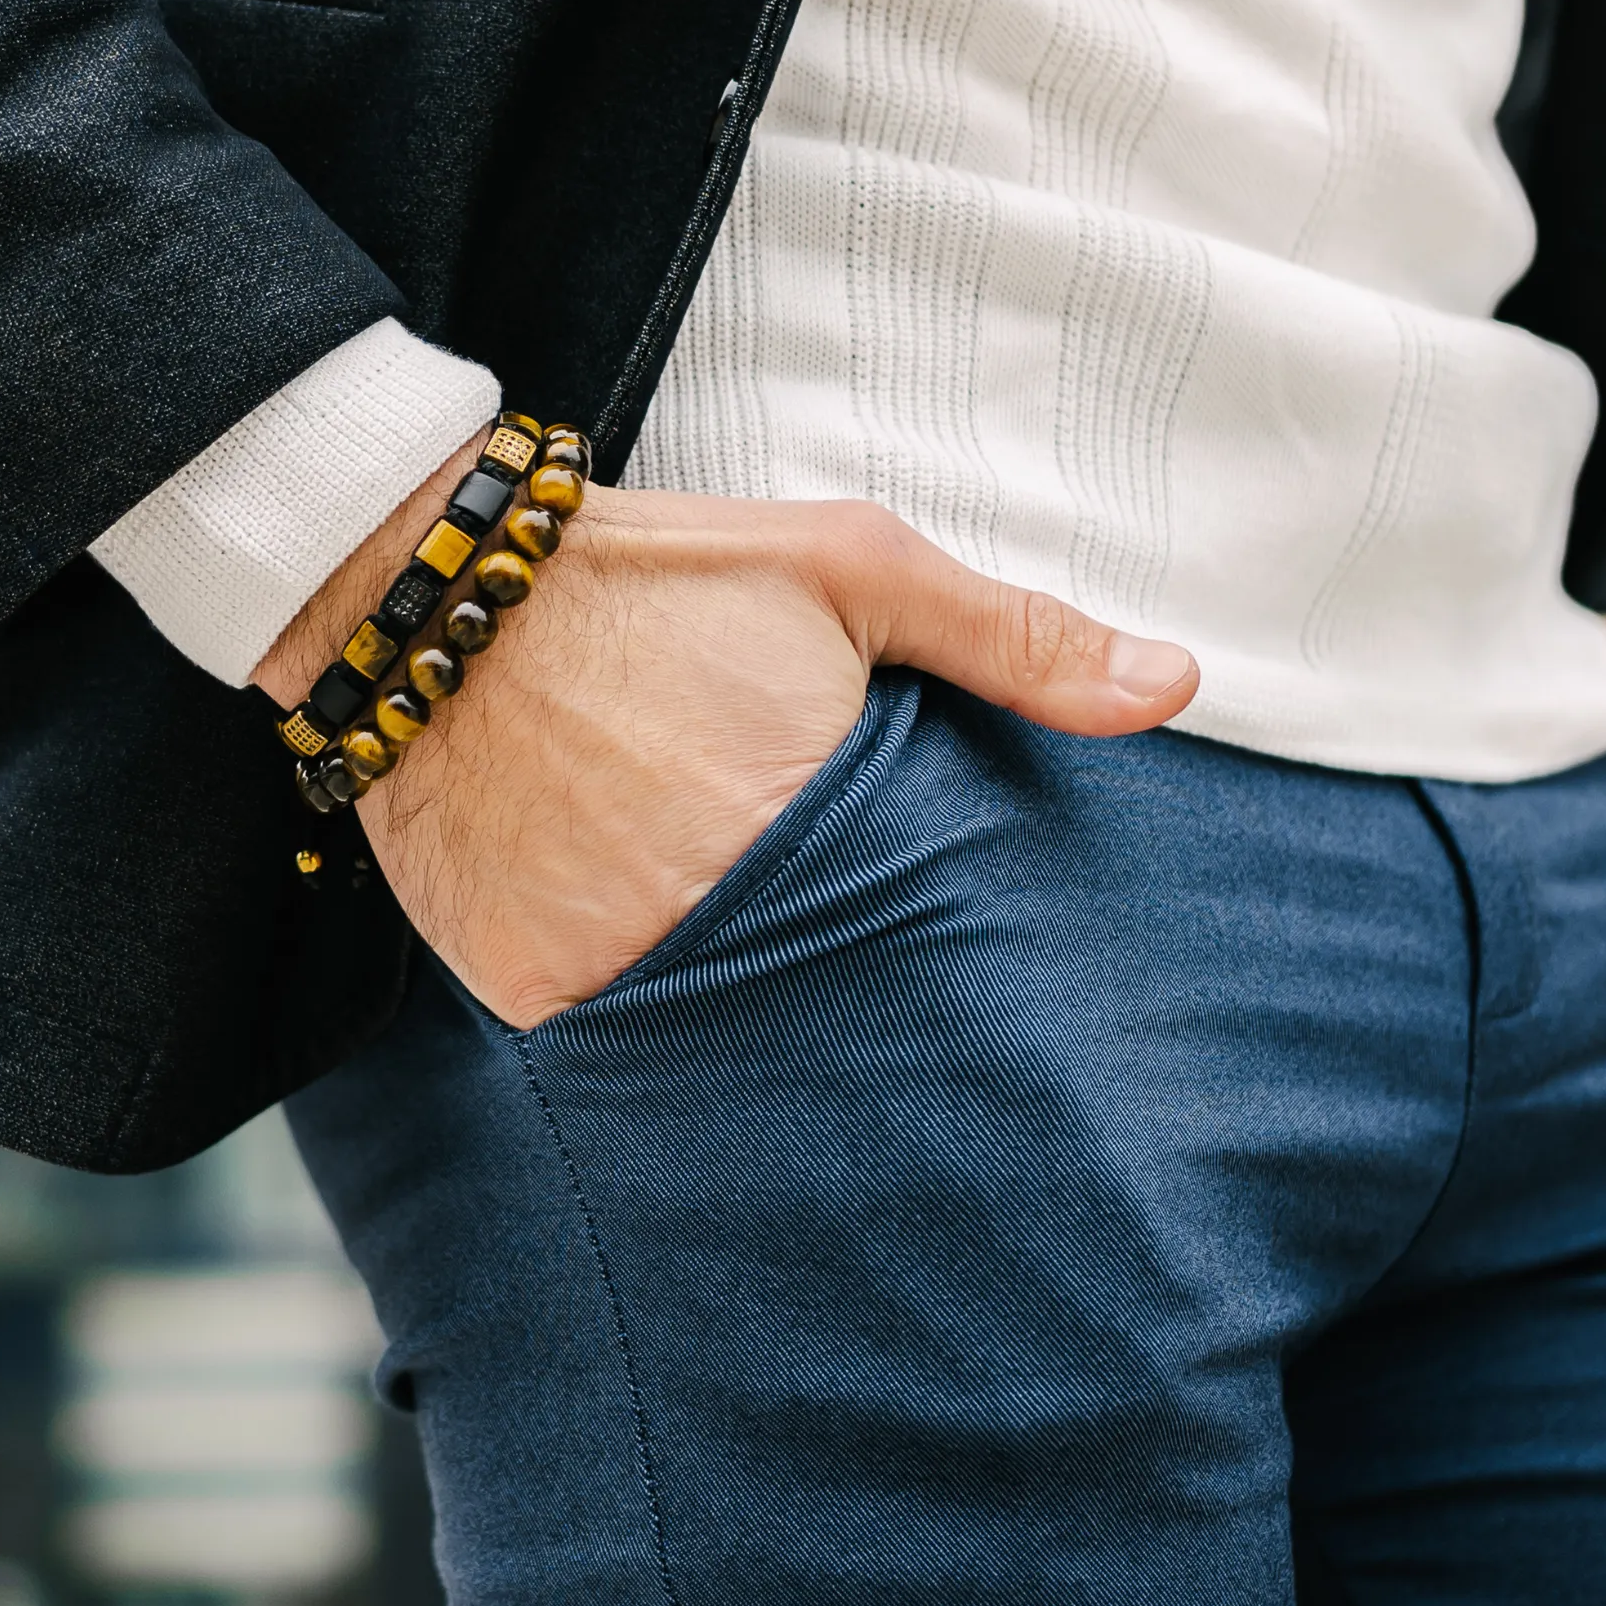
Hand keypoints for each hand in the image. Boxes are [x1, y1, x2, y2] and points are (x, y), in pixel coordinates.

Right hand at [256, 448, 1198, 1029]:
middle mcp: (704, 925)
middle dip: (838, 982)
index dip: (930, 944)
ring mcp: (602, 974)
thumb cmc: (654, 575)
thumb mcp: (846, 570)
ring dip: (737, 1003)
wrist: (430, 589)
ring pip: (715, 1036)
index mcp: (806, 829)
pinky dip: (631, 1000)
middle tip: (821, 931)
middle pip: (820, 1006)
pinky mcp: (520, 991)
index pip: (921, 952)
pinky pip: (605, 1036)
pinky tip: (631, 928)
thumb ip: (1011, 637)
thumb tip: (1175, 685)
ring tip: (723, 929)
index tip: (924, 931)